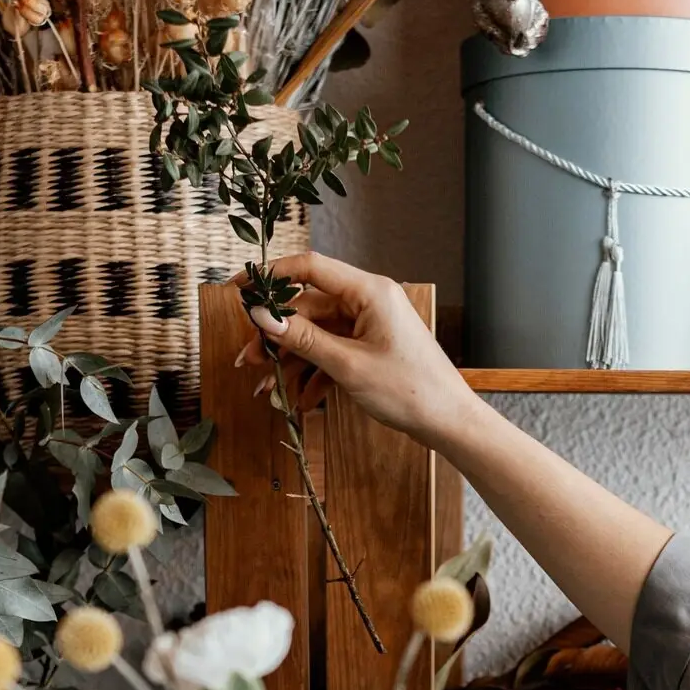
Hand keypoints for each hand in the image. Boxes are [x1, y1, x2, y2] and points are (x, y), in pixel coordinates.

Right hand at [233, 252, 480, 448]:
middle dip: (277, 336)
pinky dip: (316, 374)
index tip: (240, 287)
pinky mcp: (372, 348)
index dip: (271, 275)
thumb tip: (262, 315)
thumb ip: (303, 338)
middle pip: (309, 308)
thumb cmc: (411, 390)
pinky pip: (334, 352)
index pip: (310, 267)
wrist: (449, 422)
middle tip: (249, 359)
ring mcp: (371, 325)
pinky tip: (300, 399)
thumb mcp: (348, 365)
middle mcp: (370, 301)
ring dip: (293, 360)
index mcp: (369, 292)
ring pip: (318, 334)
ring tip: (268, 386)